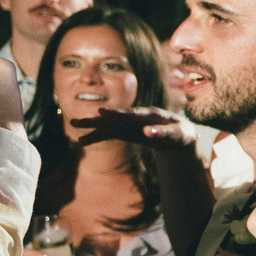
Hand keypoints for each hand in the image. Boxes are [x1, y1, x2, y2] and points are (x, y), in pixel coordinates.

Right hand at [74, 105, 198, 151]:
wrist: (180, 132)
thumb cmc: (181, 132)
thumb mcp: (178, 134)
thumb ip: (164, 133)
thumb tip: (148, 134)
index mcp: (150, 114)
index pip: (131, 114)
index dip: (117, 113)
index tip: (102, 112)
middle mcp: (136, 118)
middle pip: (114, 119)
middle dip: (96, 120)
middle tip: (76, 121)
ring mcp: (129, 124)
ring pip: (108, 127)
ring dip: (91, 130)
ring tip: (74, 133)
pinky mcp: (126, 132)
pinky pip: (109, 135)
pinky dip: (96, 138)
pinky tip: (81, 142)